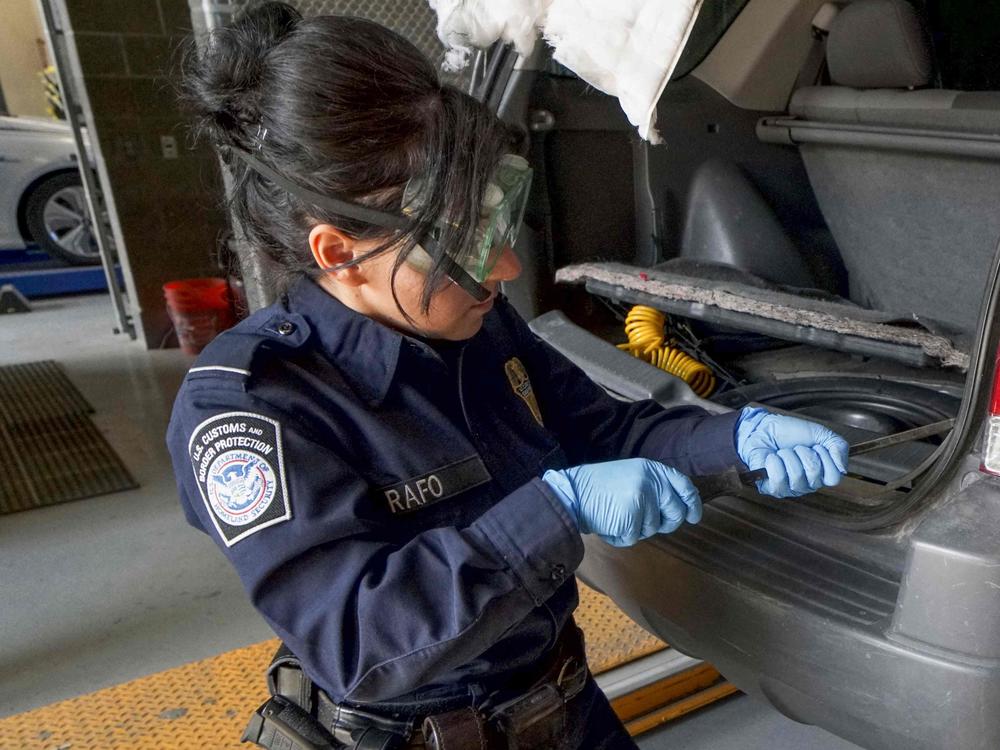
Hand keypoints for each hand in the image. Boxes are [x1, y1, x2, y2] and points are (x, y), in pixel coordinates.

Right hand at [542, 458, 701, 546]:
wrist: (572, 492)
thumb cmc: (598, 486)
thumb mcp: (630, 474)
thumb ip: (654, 485)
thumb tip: (676, 506)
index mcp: (652, 469)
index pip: (683, 485)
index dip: (692, 502)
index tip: (694, 516)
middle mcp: (652, 482)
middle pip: (675, 512)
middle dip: (666, 523)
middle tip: (646, 523)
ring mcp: (643, 501)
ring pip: (653, 528)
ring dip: (636, 529)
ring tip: (616, 515)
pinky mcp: (632, 519)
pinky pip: (634, 538)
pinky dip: (620, 537)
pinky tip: (607, 524)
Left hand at [735, 407, 848, 496]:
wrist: (763, 427)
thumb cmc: (789, 432)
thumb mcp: (821, 434)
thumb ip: (839, 447)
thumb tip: (843, 468)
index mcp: (821, 473)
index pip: (833, 478)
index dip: (825, 459)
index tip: (816, 446)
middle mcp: (807, 484)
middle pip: (815, 476)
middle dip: (804, 454)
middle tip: (796, 448)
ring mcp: (789, 488)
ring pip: (797, 477)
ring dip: (788, 457)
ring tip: (783, 452)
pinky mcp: (771, 488)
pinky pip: (779, 480)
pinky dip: (775, 463)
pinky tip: (772, 458)